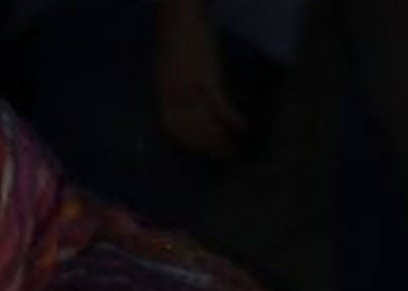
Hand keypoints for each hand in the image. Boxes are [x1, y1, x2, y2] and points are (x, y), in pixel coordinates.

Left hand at [155, 0, 247, 158]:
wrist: (178, 16)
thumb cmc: (174, 38)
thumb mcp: (165, 70)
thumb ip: (170, 89)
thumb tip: (177, 105)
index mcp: (162, 96)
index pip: (174, 130)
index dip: (189, 144)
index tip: (201, 153)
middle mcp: (174, 100)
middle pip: (193, 133)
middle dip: (209, 148)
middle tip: (224, 157)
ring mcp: (191, 92)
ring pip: (207, 126)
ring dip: (223, 140)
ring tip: (235, 148)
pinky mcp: (207, 82)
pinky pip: (222, 110)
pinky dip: (234, 121)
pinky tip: (245, 128)